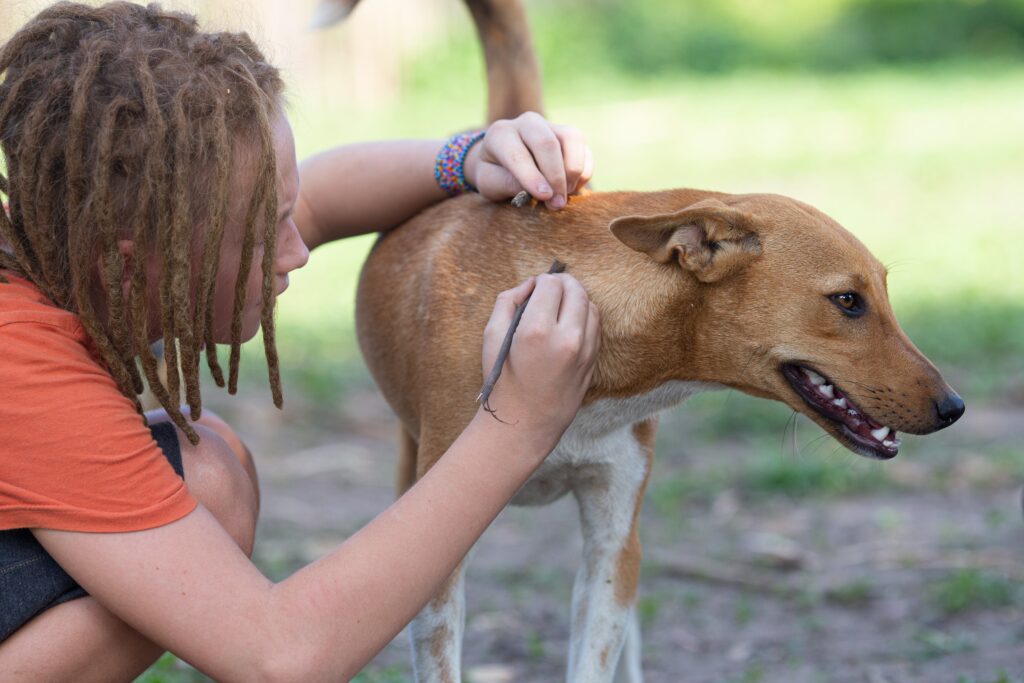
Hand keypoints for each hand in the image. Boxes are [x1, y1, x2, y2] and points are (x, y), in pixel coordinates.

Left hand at [463, 112, 593, 209]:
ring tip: (564, 196)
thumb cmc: (494, 175)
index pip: (517, 153)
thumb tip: (540, 190)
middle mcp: (527, 123)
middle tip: (556, 204)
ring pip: (572, 138)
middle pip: (547, 143)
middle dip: (555, 177)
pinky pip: (584, 150)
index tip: (544, 196)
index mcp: (500, 134)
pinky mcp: (569, 136)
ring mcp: (551, 126)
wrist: (502, 163)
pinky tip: (571, 190)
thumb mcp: (490, 183)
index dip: (531, 176)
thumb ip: (507, 184)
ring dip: (573, 171)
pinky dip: (583, 173)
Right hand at [480, 274, 600, 453]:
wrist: (524, 422)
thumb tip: (530, 284)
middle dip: (562, 283)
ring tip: (559, 304)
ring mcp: (585, 351)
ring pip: (590, 305)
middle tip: (549, 288)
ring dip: (576, 298)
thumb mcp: (491, 336)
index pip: (552, 284)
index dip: (542, 279)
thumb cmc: (503, 379)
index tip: (535, 285)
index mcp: (537, 330)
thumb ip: (508, 300)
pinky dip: (584, 316)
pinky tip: (568, 322)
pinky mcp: (593, 361)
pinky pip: (596, 326)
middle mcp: (567, 338)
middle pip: (576, 289)